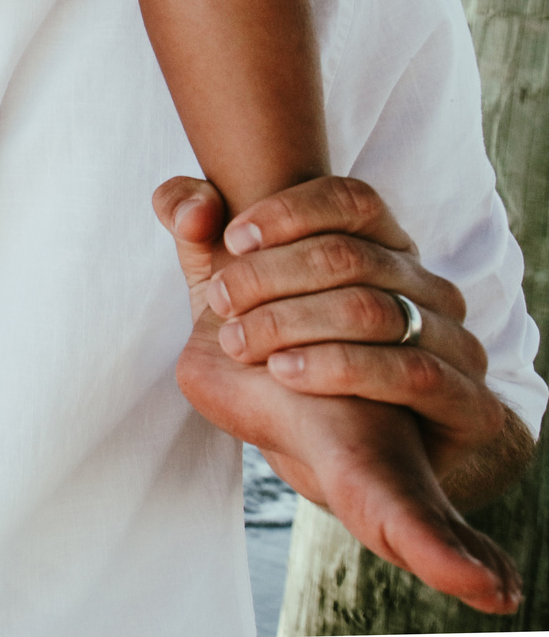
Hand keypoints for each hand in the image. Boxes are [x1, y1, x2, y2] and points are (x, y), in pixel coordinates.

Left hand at [155, 177, 525, 613]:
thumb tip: (193, 207)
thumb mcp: (240, 298)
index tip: (231, 239)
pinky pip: (412, 371)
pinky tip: (285, 373)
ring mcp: (457, 343)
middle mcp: (428, 288)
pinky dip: (339, 367)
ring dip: (290, 323)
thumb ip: (199, 237)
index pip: (350, 199)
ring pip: (373, 310)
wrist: (369, 463)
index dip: (288, 211)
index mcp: (385, 249)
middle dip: (267, 276)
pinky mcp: (470, 403)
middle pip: (348, 256)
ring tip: (239, 342)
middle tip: (218, 303)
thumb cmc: (297, 361)